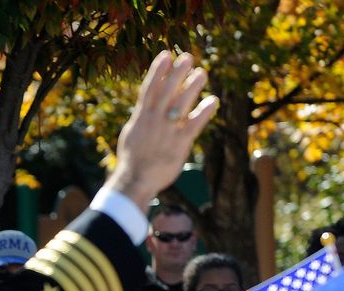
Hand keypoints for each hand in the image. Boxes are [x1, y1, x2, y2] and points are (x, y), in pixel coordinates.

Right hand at [106, 51, 217, 211]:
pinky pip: (193, 125)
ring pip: (180, 104)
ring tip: (202, 72)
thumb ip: (141, 118)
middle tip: (188, 57)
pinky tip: (212, 100)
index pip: (149, 89)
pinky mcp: (179, 145)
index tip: (166, 55)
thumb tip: (144, 106)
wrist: (134, 182)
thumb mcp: (131, 134)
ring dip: (191, 86)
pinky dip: (203, 112)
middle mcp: (153, 121)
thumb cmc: (132, 160)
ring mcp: (166, 132)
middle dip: (177, 73)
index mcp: (141, 117)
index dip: (157, 71)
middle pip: (166, 91)